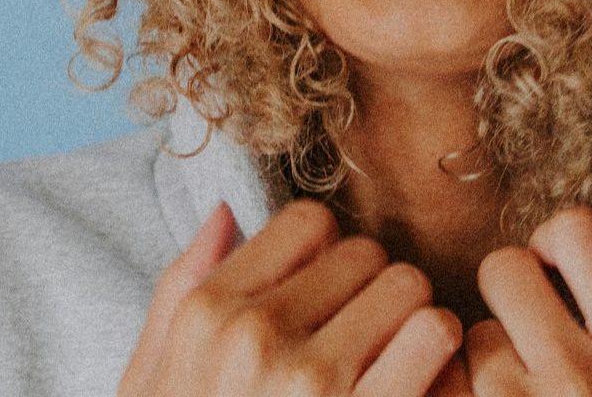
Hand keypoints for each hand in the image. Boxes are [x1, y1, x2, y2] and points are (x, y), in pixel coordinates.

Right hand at [118, 199, 463, 396]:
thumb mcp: (149, 382)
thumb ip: (180, 292)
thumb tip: (225, 212)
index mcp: (206, 315)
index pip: (307, 223)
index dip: (327, 258)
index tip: (325, 302)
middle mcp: (255, 336)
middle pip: (366, 252)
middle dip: (373, 292)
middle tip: (365, 342)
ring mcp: (314, 381)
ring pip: (410, 286)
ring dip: (414, 321)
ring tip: (396, 365)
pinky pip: (437, 335)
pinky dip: (442, 357)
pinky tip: (419, 388)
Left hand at [462, 206, 591, 396]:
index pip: (577, 232)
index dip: (554, 239)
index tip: (554, 266)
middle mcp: (582, 378)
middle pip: (504, 268)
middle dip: (510, 293)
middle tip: (525, 329)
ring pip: (473, 333)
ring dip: (487, 357)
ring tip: (517, 388)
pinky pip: (447, 383)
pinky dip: (463, 390)